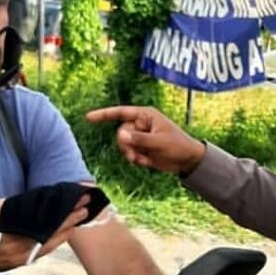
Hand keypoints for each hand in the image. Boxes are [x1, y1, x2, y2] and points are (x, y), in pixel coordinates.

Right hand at [0, 195, 89, 274]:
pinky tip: (65, 232)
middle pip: (56, 230)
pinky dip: (58, 239)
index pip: (52, 220)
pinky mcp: (25, 260)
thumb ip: (15, 208)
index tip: (79, 200)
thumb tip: (34, 202)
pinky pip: (46, 249)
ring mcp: (28, 256)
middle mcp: (28, 248)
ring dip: (68, 228)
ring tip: (81, 216)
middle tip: (87, 206)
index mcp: (22, 234)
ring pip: (54, 240)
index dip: (67, 210)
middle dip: (72, 217)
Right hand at [84, 106, 205, 174]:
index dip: (104, 114)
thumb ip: (139, 139)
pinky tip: (148, 161)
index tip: (88, 117)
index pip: (121, 113)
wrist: (187, 160)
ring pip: (123, 145)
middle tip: (138, 153)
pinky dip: (136, 160)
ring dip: (131, 154)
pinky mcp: (140, 148)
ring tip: (144, 158)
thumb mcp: (159, 142)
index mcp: (145, 115)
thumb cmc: (178, 145)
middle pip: (121, 133)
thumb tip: (120, 135)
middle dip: (127, 145)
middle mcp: (140, 124)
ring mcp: (140, 137)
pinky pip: (129, 154)